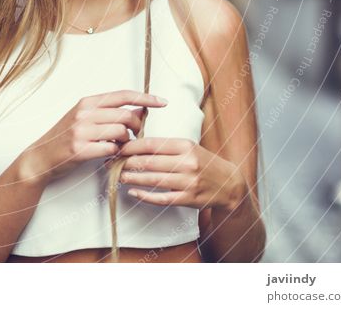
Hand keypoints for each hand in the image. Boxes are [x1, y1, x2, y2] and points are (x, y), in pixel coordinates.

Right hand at [23, 90, 167, 182]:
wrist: (40, 157)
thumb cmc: (64, 137)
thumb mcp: (84, 118)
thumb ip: (109, 112)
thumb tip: (140, 108)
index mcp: (87, 102)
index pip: (123, 95)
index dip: (145, 98)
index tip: (162, 102)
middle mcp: (84, 113)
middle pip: (126, 115)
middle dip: (137, 126)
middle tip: (134, 135)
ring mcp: (81, 131)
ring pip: (121, 132)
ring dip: (126, 141)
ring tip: (119, 146)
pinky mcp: (81, 149)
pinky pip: (111, 149)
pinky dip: (116, 153)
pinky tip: (111, 155)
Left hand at [107, 137, 246, 210]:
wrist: (229, 184)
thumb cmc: (203, 162)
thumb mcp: (188, 146)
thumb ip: (165, 144)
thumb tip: (135, 140)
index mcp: (185, 146)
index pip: (151, 144)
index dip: (130, 146)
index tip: (116, 147)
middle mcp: (187, 163)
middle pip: (148, 162)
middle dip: (126, 162)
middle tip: (111, 162)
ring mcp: (188, 182)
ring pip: (152, 180)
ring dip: (131, 178)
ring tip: (117, 176)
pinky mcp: (188, 199)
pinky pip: (161, 198)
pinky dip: (144, 196)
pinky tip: (133, 192)